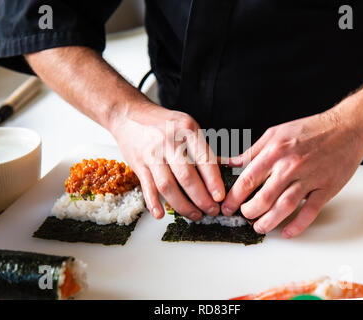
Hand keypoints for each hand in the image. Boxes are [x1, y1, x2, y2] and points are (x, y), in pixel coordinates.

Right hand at [110, 101, 224, 220]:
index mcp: (187, 130)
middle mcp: (169, 141)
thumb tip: (233, 166)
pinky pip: (147, 186)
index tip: (220, 197)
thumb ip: (206, 150)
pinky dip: (153, 203)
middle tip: (211, 211)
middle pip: (187, 177)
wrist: (129, 114)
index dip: (213, 182)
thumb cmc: (163, 123)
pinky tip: (160, 214)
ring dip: (182, 205)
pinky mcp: (138, 164)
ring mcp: (152, 154)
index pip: (204, 160)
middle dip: (201, 199)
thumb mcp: (188, 127)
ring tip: (195, 215)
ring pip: (168, 185)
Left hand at [221, 110, 362, 237]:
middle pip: (263, 198)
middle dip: (249, 212)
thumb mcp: (275, 133)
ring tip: (259, 227)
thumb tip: (230, 163)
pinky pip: (310, 211)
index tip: (227, 207)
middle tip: (244, 216)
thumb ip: (253, 151)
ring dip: (268, 222)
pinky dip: (298, 225)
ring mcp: (309, 178)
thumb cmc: (310, 129)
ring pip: (284, 207)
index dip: (234, 197)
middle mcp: (290, 166)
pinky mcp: (326, 188)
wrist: (347, 127)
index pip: (247, 180)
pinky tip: (287, 232)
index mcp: (274, 152)